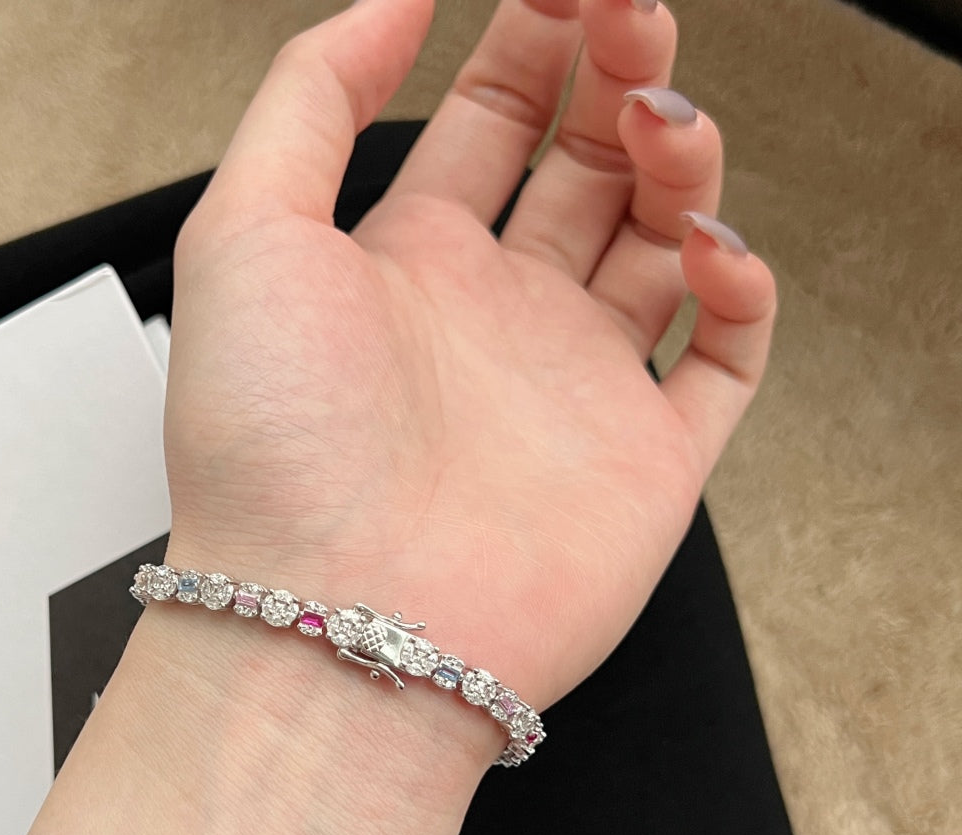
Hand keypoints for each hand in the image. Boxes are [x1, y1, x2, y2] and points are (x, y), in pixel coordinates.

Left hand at [29, 0, 777, 834]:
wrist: (333, 623)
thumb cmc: (270, 454)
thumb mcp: (243, 234)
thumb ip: (307, 101)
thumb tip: (385, 2)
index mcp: (406, 270)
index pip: (486, 128)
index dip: (531, 43)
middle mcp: (494, 325)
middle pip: (585, 172)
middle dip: (617, 80)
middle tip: (633, 21)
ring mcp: (573, 392)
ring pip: (662, 248)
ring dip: (681, 166)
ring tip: (664, 126)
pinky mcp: (644, 464)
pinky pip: (724, 362)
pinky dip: (740, 292)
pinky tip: (708, 252)